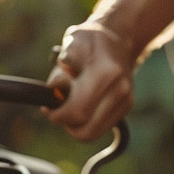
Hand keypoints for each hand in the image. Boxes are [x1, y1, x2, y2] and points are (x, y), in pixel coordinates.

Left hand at [44, 22, 138, 140]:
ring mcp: (126, 101)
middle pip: (86, 130)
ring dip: (75, 126)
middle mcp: (120, 90)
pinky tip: (81, 106)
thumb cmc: (89, 42)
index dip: (58, 115)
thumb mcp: (72, 42)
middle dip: (66, 123)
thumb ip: (64, 62)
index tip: (47, 108)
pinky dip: (86, 123)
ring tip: (68, 107)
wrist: (119, 40)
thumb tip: (59, 86)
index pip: (78, 110)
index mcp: (106, 72)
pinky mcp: (126, 108)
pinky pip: (100, 129)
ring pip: (92, 133)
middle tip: (56, 110)